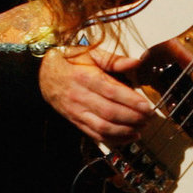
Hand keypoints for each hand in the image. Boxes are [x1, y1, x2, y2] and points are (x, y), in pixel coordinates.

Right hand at [38, 47, 152, 144]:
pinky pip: (95, 134)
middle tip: (149, 118)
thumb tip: (136, 62)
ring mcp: (77, 111)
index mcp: (86, 77)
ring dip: (125, 131)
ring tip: (141, 128)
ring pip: (103, 127)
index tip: (147, 106)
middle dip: (132, 118)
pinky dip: (113, 139)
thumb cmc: (70, 62)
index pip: (112, 92)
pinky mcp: (76, 121)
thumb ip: (114, 60)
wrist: (43, 74)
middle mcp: (80, 96)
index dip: (131, 101)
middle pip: (110, 112)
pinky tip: (128, 136)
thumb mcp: (91, 53)